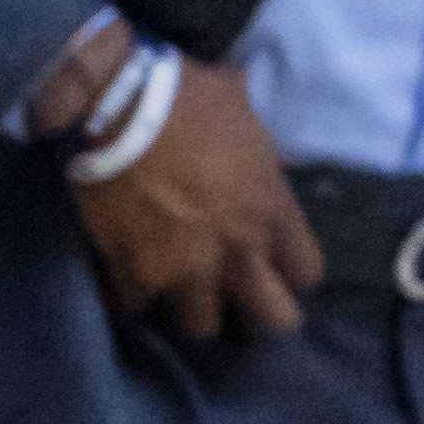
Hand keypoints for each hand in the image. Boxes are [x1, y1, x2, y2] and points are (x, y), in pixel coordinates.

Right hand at [69, 49, 320, 350]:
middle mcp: (239, 251)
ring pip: (203, 325)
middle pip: (273, 318)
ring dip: (192, 308)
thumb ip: (255, 154)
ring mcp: (185, 269)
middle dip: (258, 312)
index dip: (291, 272)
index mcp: (273, 210)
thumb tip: (254, 148)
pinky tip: (126, 282)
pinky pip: (137, 307)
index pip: (307, 272)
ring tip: (178, 293)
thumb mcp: (244, 116)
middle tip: (239, 300)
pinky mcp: (134, 272)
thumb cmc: (187, 98)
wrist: (116, 106)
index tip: (274, 266)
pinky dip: (131, 297)